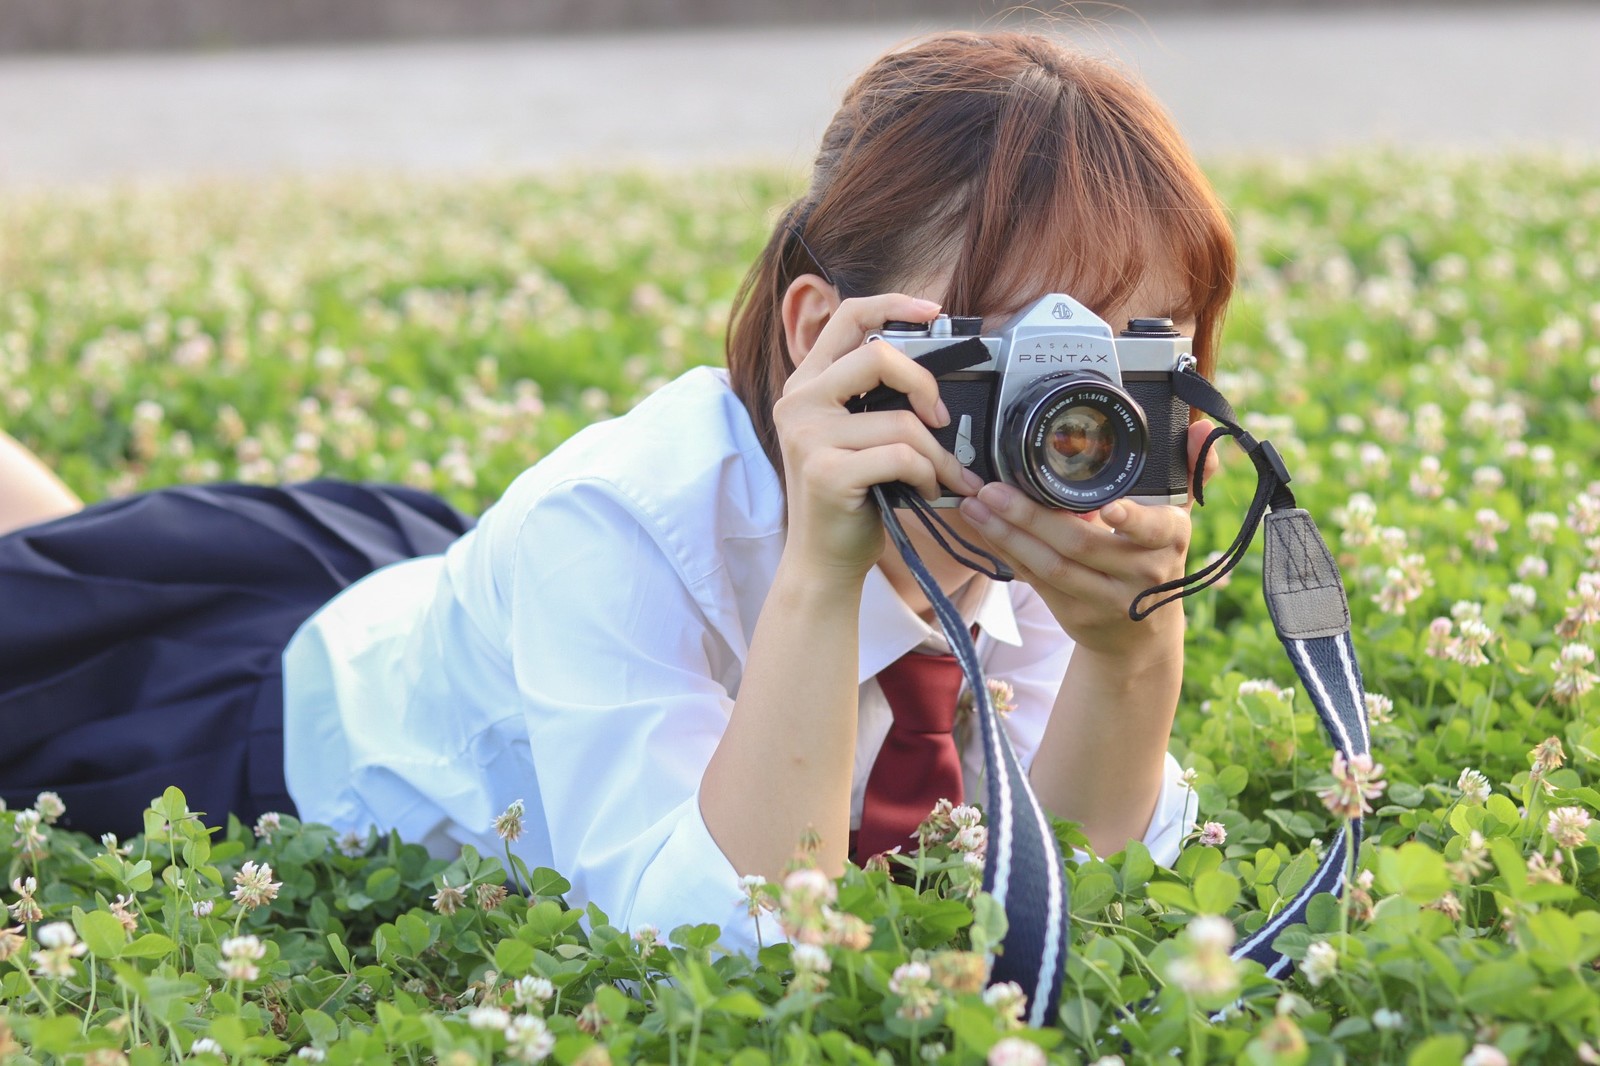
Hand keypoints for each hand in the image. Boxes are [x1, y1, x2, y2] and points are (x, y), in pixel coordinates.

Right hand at [774, 294, 984, 580]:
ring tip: (942, 477)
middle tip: (941, 421)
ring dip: (937, 455)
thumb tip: (934, 369)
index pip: (847, 317)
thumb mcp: (854, 435)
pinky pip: (902, 457)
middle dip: (926, 386)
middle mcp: (798, 403)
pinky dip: (928, 477)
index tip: (933, 311)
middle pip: (878, 357)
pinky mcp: (827, 472)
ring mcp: (808, 437)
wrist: (823, 560)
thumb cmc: (852, 497)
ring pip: (902, 420)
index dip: (892, 305)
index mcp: (806, 385)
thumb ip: (874, 398)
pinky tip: (926, 492)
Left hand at [957, 420, 1221, 657]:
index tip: (1109, 508)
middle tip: (994, 488)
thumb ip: (1192, 468)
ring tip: (977, 504)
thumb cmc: (1155, 557)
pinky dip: (1006, 553)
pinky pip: (1035, 581)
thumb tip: (1200, 426)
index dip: (1131, 520)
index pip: (1153, 530)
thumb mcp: (1178, 517)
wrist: (1143, 635)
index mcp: (1170, 540)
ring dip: (1008, 534)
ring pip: (1052, 567)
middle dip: (1032, 516)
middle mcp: (1142, 574)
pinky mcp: (1074, 614)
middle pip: (1082, 545)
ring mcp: (1106, 599)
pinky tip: (983, 529)